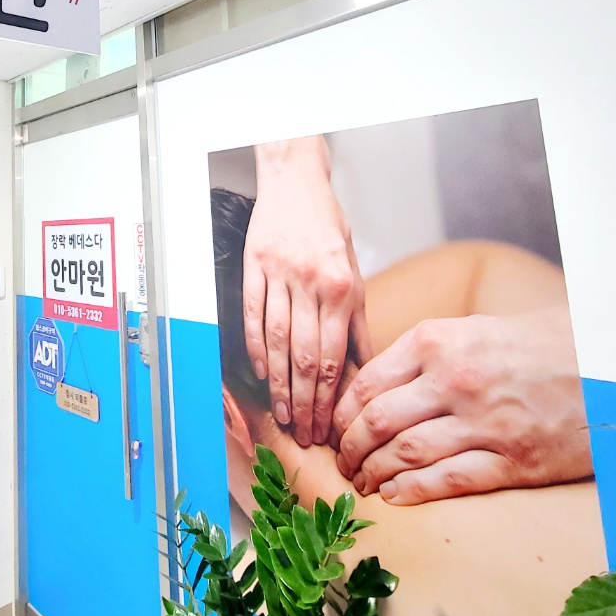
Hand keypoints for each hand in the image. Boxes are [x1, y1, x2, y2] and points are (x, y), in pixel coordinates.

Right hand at [245, 137, 367, 447]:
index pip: (333, 356)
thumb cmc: (327, 225)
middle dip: (305, 401)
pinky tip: (259, 372)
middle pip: (304, 357)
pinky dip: (254, 346)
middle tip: (306, 434)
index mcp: (342, 287)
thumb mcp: (354, 268)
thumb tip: (364, 365)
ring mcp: (279, 275)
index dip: (329, 397)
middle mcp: (311, 283)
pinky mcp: (254, 266)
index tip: (329, 427)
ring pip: (276, 341)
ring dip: (278, 383)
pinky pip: (252, 314)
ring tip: (283, 414)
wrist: (296, 181)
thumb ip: (357, 319)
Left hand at [331, 306, 591, 503]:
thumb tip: (369, 387)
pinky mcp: (514, 459)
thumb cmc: (532, 345)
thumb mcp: (470, 330)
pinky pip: (448, 480)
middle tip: (342, 462)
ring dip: (373, 474)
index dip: (341, 413)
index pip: (367, 383)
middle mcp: (455, 379)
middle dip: (348, 448)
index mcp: (438, 341)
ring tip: (362, 483)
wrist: (605, 364)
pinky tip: (394, 496)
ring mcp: (485, 422)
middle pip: (377, 421)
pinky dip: (412, 492)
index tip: (332, 428)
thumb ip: (422, 354)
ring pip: (405, 454)